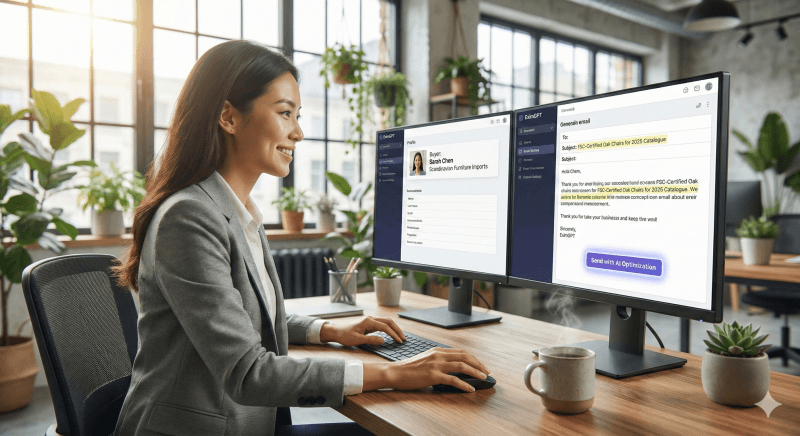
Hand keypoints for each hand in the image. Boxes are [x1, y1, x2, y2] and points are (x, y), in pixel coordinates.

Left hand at [319, 316, 405, 346]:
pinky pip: (382, 325)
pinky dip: (389, 329)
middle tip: (404, 338)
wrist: (336, 332)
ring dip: (394, 329)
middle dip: (397, 330)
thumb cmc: (345, 336)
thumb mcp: (357, 340)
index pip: (385, 327)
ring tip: (400, 337)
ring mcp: (370, 321)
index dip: (393, 334)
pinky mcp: (370, 324)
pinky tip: (392, 334)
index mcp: (368, 321)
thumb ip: (371, 340)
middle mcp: (371, 319)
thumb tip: (384, 340)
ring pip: (386, 322)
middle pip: (388, 322)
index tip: (399, 341)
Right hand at [364, 348, 489, 392]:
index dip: (473, 358)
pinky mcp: (433, 375)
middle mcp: (438, 355)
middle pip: (465, 356)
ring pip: (462, 366)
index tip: (480, 365)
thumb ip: (438, 360)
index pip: (461, 352)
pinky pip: (453, 380)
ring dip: (476, 372)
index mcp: (437, 350)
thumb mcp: (425, 359)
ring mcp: (436, 365)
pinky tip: (470, 388)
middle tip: (486, 372)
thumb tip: (452, 366)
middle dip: (478, 364)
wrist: (395, 372)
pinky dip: (464, 384)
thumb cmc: (409, 368)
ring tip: (483, 378)